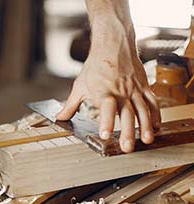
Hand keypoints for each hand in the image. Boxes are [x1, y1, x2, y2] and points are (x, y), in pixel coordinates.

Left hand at [57, 0, 160, 152]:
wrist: (113, 45)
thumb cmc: (95, 66)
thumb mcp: (80, 86)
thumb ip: (70, 106)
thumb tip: (58, 119)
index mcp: (103, 92)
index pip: (106, 108)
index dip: (106, 121)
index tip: (105, 135)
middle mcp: (121, 91)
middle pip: (127, 113)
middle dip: (129, 131)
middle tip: (127, 147)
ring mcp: (134, 89)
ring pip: (143, 109)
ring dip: (146, 126)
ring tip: (147, 140)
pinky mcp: (143, 86)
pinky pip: (152, 101)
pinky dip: (155, 114)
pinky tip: (156, 126)